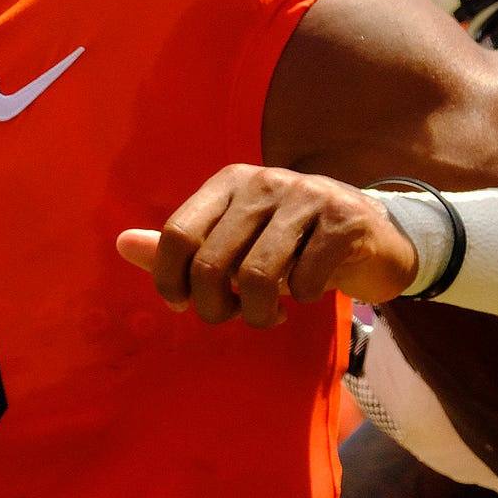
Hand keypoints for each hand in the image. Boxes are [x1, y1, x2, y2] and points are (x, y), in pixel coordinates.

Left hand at [117, 164, 417, 326]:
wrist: (377, 237)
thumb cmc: (294, 243)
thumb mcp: (236, 240)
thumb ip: (184, 245)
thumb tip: (120, 244)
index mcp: (230, 181)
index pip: (177, 235)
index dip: (171, 282)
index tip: (186, 305)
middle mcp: (265, 181)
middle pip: (212, 263)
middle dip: (217, 308)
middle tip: (234, 316)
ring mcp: (308, 197)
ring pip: (257, 276)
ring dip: (259, 313)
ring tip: (270, 315)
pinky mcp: (346, 221)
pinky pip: (305, 279)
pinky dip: (302, 299)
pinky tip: (308, 294)